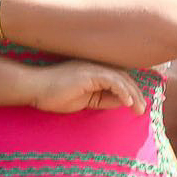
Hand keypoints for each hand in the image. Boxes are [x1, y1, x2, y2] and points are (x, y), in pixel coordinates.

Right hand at [27, 61, 143, 113]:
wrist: (33, 89)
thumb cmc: (54, 96)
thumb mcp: (85, 101)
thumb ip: (103, 100)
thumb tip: (122, 103)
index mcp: (95, 72)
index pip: (119, 79)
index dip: (130, 91)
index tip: (138, 106)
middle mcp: (96, 67)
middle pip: (124, 77)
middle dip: (136, 94)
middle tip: (142, 109)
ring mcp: (92, 68)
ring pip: (120, 78)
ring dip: (132, 94)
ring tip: (138, 108)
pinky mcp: (88, 73)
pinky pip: (111, 80)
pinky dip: (121, 90)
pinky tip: (127, 102)